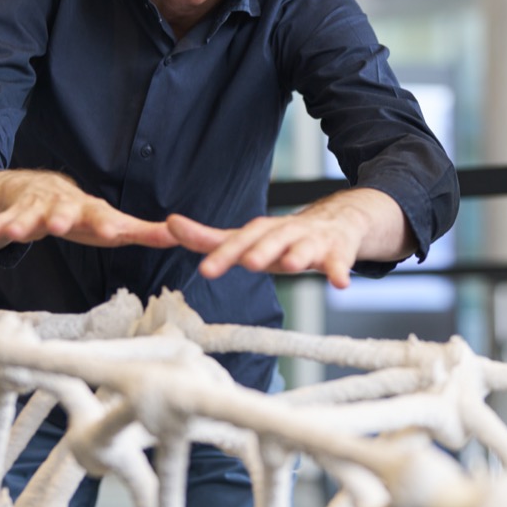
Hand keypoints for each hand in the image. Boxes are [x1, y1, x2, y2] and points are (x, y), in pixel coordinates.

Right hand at [0, 171, 177, 253]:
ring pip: (27, 216)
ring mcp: (35, 209)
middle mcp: (63, 206)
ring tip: (11, 233)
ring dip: (20, 224)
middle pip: (64, 212)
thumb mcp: (111, 222)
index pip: (102, 217)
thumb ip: (142, 231)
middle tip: (61, 224)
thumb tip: (179, 235)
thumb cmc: (83, 213)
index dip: (109, 224)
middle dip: (63, 217)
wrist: (39, 187)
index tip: (116, 231)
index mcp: (90, 210)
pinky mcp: (11, 214)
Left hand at [168, 196, 373, 287]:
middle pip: (270, 240)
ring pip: (304, 247)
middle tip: (249, 264)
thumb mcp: (246, 239)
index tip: (202, 265)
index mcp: (261, 231)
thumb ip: (208, 238)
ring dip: (298, 255)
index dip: (220, 252)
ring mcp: (312, 241)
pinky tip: (340, 284)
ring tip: (292, 265)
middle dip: (260, 251)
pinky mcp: (336, 251)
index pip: (237, 240)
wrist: (337, 223)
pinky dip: (338, 271)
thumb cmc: (283, 239)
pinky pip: (338, 262)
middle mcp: (284, 232)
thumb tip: (167, 226)